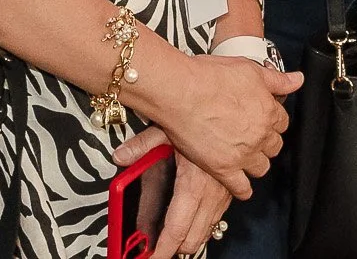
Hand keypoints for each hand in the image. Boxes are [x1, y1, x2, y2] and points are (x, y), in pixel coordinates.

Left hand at [114, 131, 233, 258]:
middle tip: (157, 244)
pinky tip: (193, 216)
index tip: (152, 258)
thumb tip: (119, 157)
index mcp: (193, 185)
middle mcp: (211, 195)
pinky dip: (205, 224)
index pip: (176, 229)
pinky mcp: (231, 190)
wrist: (236, 113)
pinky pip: (218, 218)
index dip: (163, 250)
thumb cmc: (202, 119)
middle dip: (175, 247)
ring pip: (207, 232)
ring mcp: (223, 195)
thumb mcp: (166, 130)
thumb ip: (141, 147)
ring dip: (190, 237)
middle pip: (193, 239)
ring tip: (173, 234)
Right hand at [141, 54, 297, 197]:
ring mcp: (242, 154)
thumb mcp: (249, 69)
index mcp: (268, 111)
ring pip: (261, 167)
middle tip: (252, 137)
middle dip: (265, 142)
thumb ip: (276, 79)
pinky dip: (242, 189)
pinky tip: (240, 186)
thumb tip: (297, 80)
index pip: (282, 123)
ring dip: (255, 163)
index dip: (271, 121)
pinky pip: (240, 187)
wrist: (180, 92)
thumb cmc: (209, 77)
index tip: (263, 120)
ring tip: (244, 157)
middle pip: (274, 147)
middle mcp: (259, 135)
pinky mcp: (222, 168)